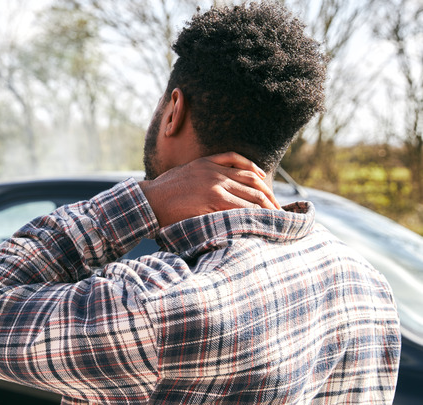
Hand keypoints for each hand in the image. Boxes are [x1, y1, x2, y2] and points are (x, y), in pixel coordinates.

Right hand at [139, 152, 280, 227]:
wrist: (148, 200)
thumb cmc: (162, 192)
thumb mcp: (183, 174)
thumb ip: (201, 174)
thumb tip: (214, 188)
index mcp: (208, 162)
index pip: (244, 166)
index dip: (260, 180)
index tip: (268, 192)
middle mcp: (215, 171)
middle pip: (253, 181)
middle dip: (268, 196)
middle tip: (278, 209)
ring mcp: (215, 185)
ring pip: (250, 195)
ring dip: (266, 207)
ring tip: (275, 218)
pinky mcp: (213, 199)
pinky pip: (240, 206)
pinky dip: (252, 213)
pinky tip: (260, 220)